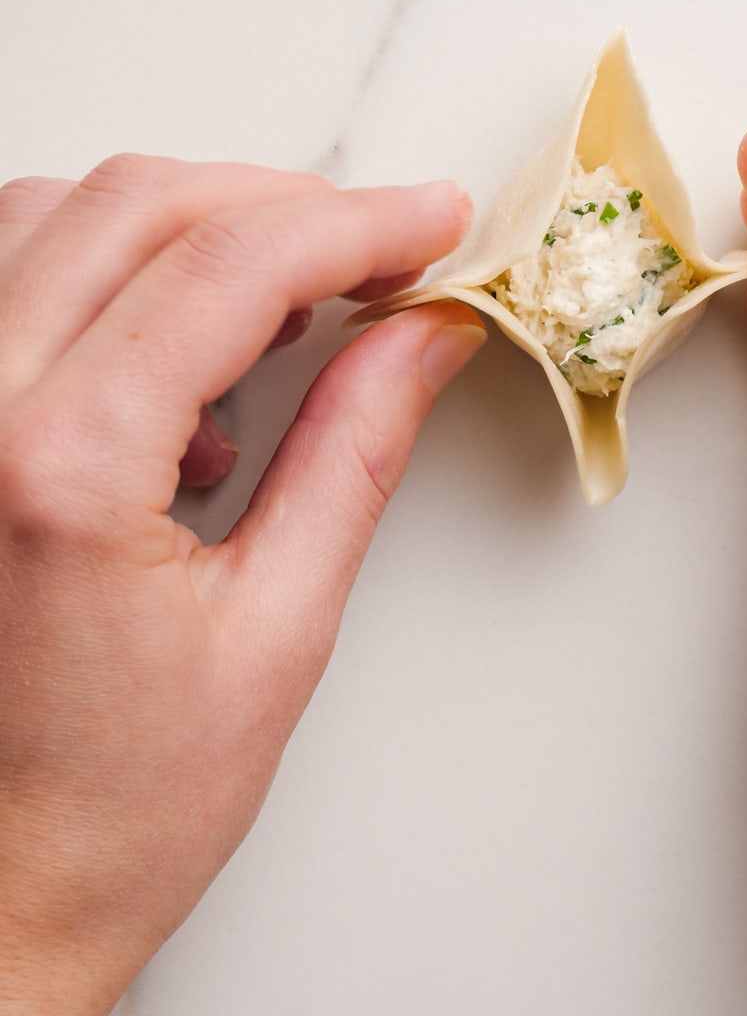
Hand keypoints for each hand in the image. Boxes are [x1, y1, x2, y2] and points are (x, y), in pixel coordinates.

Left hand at [0, 157, 483, 1015]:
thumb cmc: (109, 812)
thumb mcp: (277, 630)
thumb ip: (354, 449)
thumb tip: (425, 333)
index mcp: (57, 467)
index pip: (230, 264)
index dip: (357, 222)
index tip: (435, 221)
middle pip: (137, 203)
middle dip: (282, 205)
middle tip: (382, 251)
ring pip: (57, 213)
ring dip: (188, 228)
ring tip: (285, 307)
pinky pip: (10, 277)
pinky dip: (108, 275)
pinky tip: (177, 375)